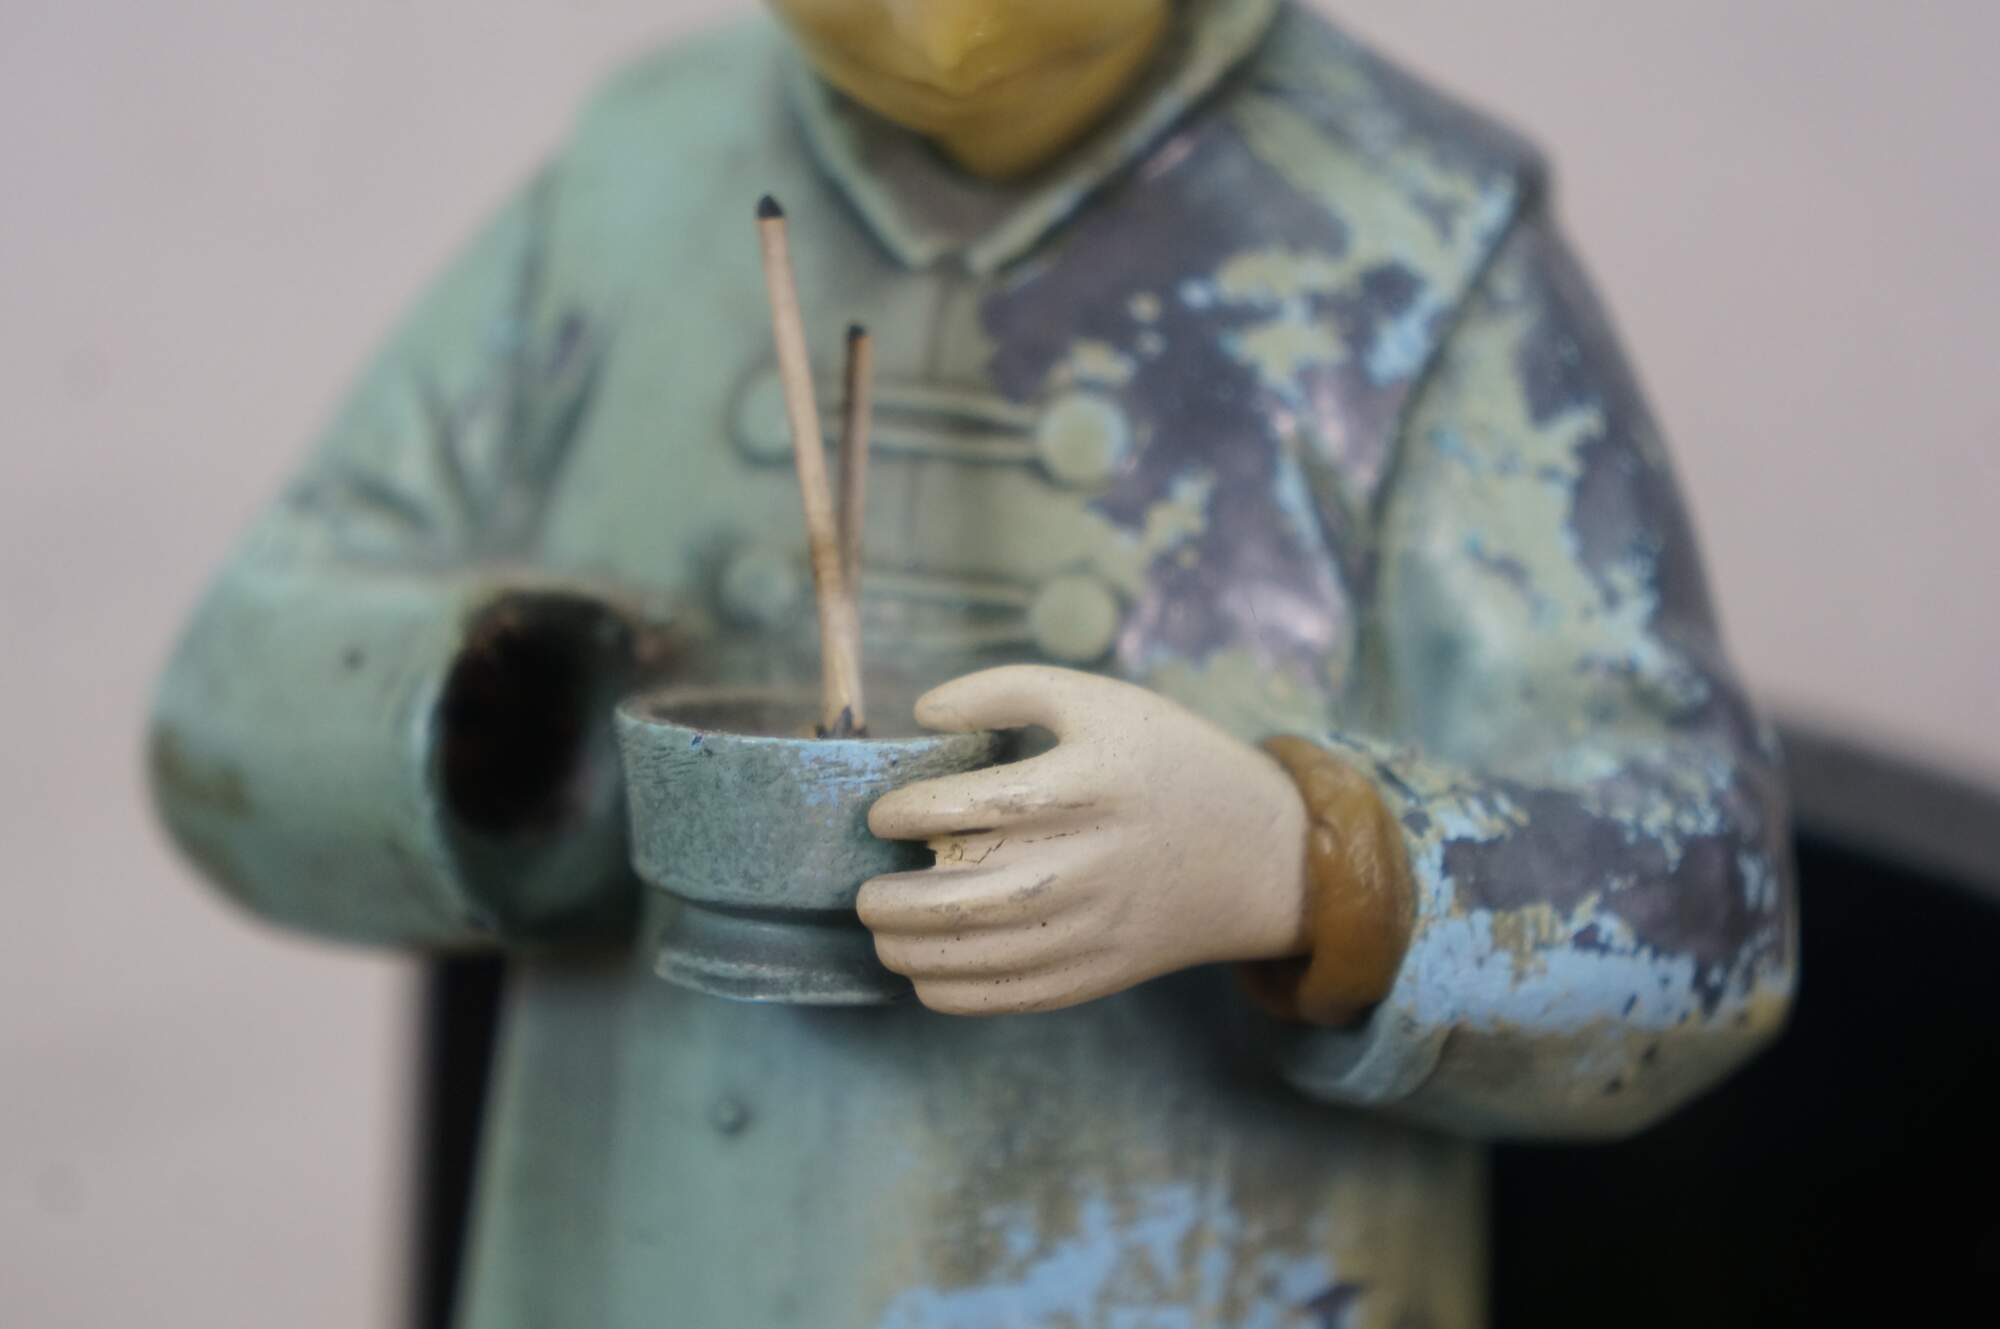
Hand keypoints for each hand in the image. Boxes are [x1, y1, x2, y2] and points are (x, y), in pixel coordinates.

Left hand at [859, 666, 1312, 1015]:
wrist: (1259, 855)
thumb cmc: (1170, 762)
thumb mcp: (1101, 700)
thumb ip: (1008, 690)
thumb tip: (923, 712)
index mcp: (1085, 786)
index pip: (965, 806)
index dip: (904, 812)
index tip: (884, 814)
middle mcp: (1085, 863)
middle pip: (956, 895)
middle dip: (888, 898)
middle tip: (865, 886)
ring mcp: (1090, 928)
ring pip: (970, 955)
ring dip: (905, 947)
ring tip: (883, 926)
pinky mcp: (1096, 975)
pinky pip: (1005, 997)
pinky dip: (948, 990)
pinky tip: (923, 970)